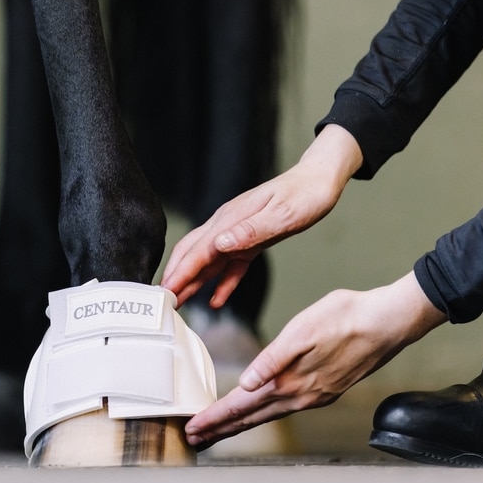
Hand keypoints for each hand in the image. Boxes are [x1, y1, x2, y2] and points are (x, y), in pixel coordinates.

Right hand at [161, 124, 362, 307]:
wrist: (319, 180)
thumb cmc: (305, 195)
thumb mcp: (281, 215)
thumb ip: (249, 231)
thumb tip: (218, 245)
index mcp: (231, 219)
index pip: (198, 250)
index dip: (180, 272)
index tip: (166, 290)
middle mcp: (227, 225)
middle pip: (193, 253)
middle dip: (175, 276)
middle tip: (162, 300)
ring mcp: (237, 232)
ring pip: (207, 261)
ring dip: (192, 281)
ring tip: (179, 301)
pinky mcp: (250, 239)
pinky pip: (230, 265)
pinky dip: (221, 283)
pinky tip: (216, 299)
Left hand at [184, 272, 446, 446]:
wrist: (389, 321)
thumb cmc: (347, 317)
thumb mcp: (303, 329)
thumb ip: (272, 359)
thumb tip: (246, 384)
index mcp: (291, 381)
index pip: (242, 406)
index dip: (215, 417)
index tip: (192, 427)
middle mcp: (302, 395)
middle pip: (251, 418)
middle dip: (221, 428)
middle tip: (195, 437)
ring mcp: (315, 395)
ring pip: (268, 415)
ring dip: (240, 423)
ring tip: (219, 429)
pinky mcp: (325, 389)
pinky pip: (285, 409)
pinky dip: (264, 414)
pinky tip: (260, 411)